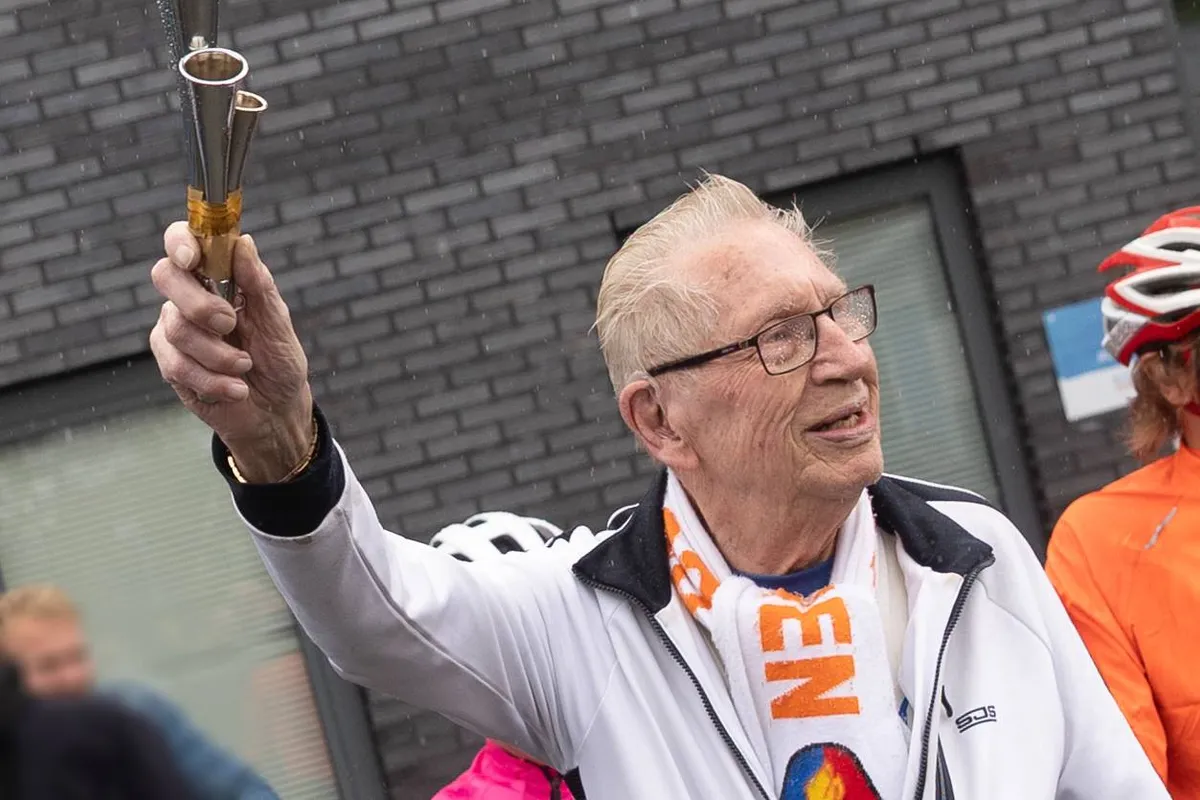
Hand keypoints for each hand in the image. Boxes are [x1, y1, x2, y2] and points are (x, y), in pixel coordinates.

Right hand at [149, 222, 313, 481]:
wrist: (275, 411)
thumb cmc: (278, 360)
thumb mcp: (277, 322)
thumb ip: (258, 284)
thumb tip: (243, 242)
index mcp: (216, 278)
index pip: (182, 242)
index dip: (180, 242)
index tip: (193, 259)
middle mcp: (189, 298)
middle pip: (166, 277)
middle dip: (200, 304)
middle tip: (230, 324)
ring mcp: (175, 331)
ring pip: (175, 328)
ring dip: (218, 354)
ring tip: (245, 366)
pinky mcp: (171, 365)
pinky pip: (177, 365)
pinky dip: (214, 380)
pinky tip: (236, 389)